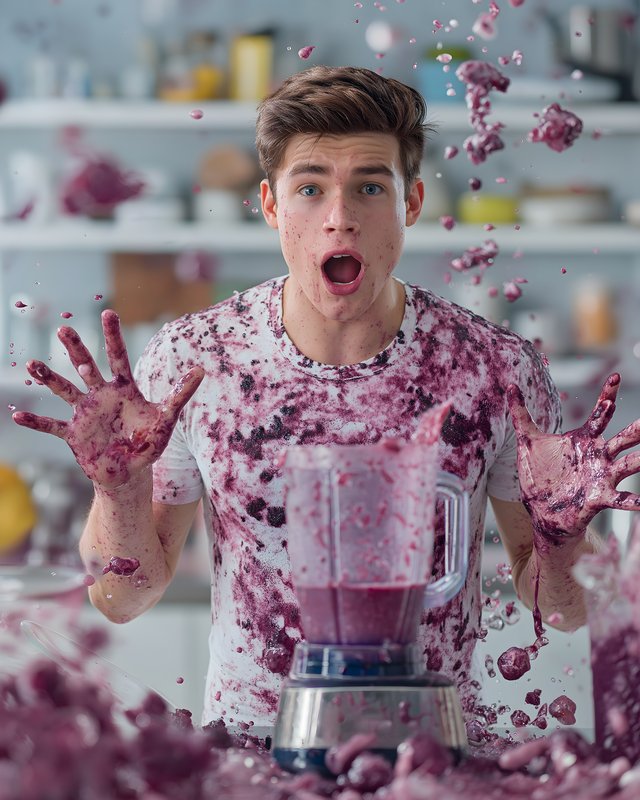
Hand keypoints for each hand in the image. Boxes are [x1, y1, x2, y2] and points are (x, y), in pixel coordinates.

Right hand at [13, 310, 203, 489]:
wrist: (129, 471)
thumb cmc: (148, 442)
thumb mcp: (166, 419)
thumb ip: (181, 394)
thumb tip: (202, 370)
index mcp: (123, 389)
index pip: (118, 357)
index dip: (113, 336)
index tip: (108, 313)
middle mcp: (100, 396)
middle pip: (86, 367)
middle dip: (76, 349)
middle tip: (63, 329)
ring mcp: (85, 414)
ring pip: (65, 391)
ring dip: (49, 379)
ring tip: (32, 365)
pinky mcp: (74, 434)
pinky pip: (52, 426)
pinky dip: (37, 422)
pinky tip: (18, 416)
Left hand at [507, 373, 639, 537]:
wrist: (541, 512)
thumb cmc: (539, 476)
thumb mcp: (527, 441)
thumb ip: (520, 414)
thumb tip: (510, 387)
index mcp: (584, 440)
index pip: (599, 414)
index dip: (607, 395)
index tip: (615, 376)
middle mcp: (598, 456)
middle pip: (621, 439)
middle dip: (635, 430)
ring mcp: (601, 477)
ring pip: (627, 465)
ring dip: (639, 461)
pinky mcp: (598, 498)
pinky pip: (619, 499)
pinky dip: (632, 501)